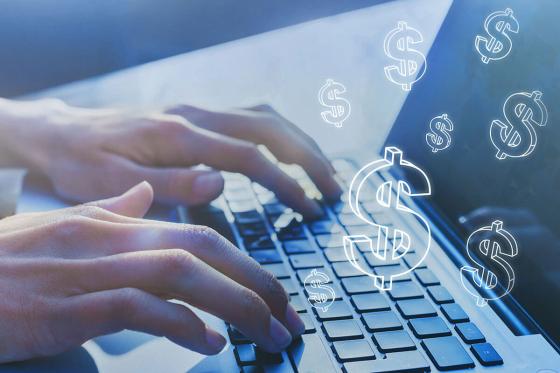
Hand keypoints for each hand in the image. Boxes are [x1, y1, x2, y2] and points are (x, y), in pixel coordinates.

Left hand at [0, 99, 340, 217]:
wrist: (62, 134)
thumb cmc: (83, 162)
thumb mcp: (112, 183)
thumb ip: (170, 184)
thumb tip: (221, 184)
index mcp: (179, 135)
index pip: (249, 156)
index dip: (284, 182)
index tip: (309, 207)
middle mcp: (195, 116)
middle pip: (270, 128)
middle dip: (309, 159)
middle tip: (333, 190)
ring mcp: (198, 112)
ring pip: (265, 118)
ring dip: (300, 143)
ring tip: (323, 174)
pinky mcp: (196, 117)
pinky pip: (250, 119)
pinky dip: (279, 137)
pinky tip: (288, 155)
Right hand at [0, 182, 303, 361]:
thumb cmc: (4, 261)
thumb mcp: (61, 226)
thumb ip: (111, 213)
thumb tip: (148, 200)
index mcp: (112, 223)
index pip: (196, 234)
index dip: (243, 263)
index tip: (270, 292)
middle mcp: (109, 239)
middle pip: (203, 249)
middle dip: (256, 281)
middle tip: (288, 316)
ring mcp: (89, 271)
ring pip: (182, 275)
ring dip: (235, 305)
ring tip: (266, 332)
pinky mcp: (68, 307)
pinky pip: (139, 309)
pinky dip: (181, 326)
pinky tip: (208, 344)